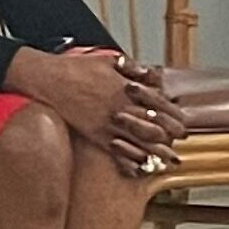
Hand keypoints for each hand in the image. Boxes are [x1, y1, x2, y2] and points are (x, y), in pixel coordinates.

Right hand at [6, 50, 185, 174]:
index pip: (161, 105)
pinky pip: (117, 152)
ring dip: (156, 154)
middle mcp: (121, 108)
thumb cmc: (74, 67)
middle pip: (155, 128)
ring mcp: (108, 123)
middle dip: (170, 138)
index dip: (174, 116)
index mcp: (127, 89)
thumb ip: (131, 68)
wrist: (47, 79)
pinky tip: (138, 169)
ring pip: (140, 143)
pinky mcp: (94, 134)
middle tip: (178, 144)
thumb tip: (149, 73)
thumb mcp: (107, 60)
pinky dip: (130, 162)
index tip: (182, 123)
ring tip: (166, 162)